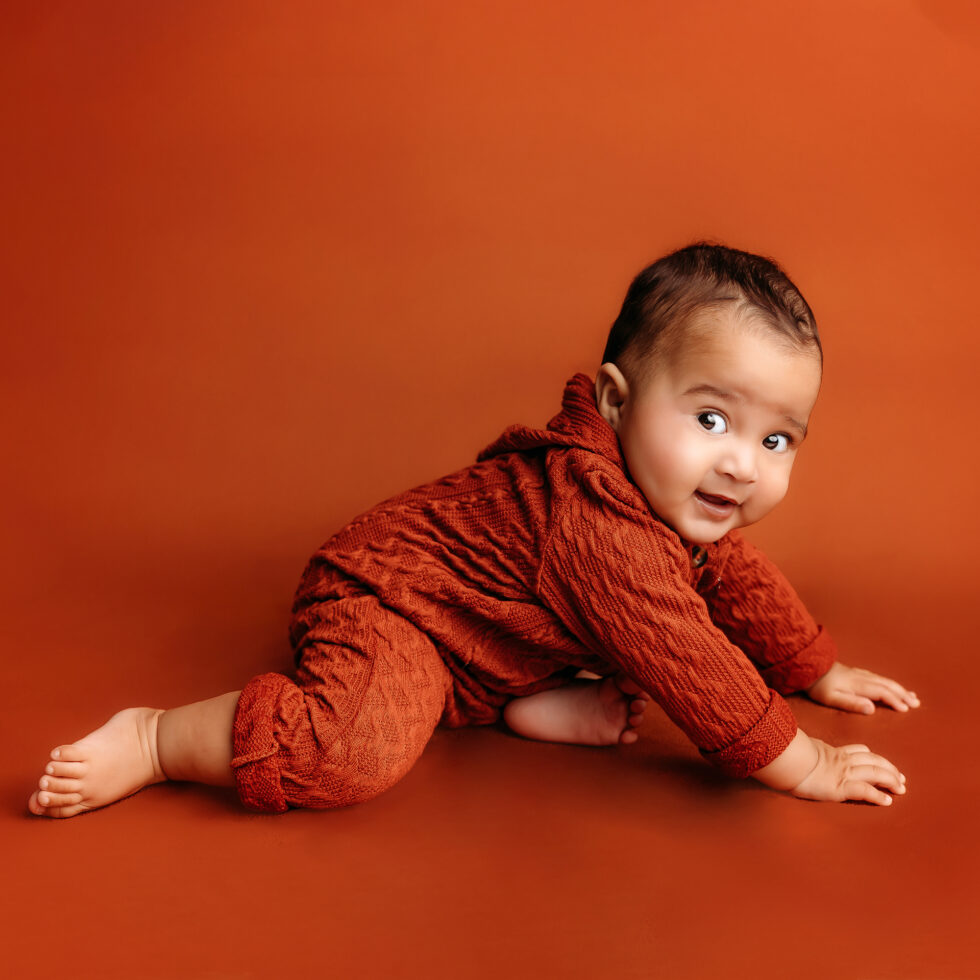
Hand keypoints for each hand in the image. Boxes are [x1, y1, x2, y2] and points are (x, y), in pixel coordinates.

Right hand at [791, 737, 905, 805]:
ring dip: (890, 780)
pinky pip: (866, 791)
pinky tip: (888, 801)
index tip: (882, 763)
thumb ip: (804, 749)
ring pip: (875, 773)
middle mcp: (842, 761)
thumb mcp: (798, 747)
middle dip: (889, 769)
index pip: (859, 751)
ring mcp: (843, 773)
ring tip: (901, 788)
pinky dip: (878, 796)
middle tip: (901, 778)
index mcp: (832, 752)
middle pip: (873, 761)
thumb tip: (793, 746)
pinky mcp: (841, 787)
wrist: (786, 758)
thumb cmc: (786, 754)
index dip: (873, 757)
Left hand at [806, 662, 920, 714]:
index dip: (895, 700)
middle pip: (887, 685)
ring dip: (899, 688)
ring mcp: (859, 674)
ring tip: (912, 696)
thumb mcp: (831, 698)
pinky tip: (892, 686)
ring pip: (884, 681)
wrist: (808, 667)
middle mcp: (862, 677)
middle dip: (903, 694)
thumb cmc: (818, 686)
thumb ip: (852, 703)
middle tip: (917, 704)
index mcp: (858, 684)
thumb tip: (872, 708)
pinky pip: (878, 678)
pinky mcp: (856, 673)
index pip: (882, 693)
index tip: (906, 709)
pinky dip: (890, 683)